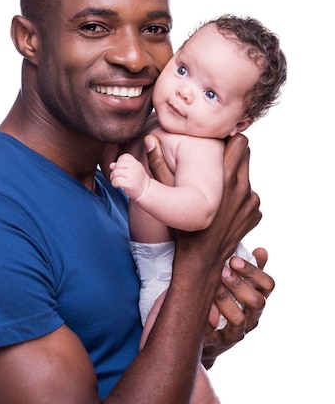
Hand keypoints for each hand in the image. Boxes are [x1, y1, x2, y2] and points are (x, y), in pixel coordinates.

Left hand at [109, 153, 149, 199]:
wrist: (146, 190)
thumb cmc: (138, 180)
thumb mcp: (132, 169)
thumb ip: (122, 165)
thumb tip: (111, 165)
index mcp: (135, 163)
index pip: (123, 157)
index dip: (119, 163)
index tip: (121, 169)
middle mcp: (134, 168)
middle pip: (117, 165)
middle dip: (114, 171)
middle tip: (117, 176)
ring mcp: (131, 175)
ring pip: (115, 173)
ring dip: (113, 178)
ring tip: (117, 181)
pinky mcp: (128, 184)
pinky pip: (116, 181)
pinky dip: (114, 183)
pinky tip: (118, 185)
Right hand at [147, 133, 269, 367]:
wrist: (202, 265)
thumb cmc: (184, 231)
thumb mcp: (169, 197)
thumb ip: (158, 167)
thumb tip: (148, 141)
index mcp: (227, 181)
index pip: (240, 144)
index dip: (231, 138)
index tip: (222, 138)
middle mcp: (244, 190)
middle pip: (246, 157)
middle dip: (232, 156)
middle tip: (216, 160)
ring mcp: (252, 205)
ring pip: (247, 179)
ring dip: (235, 180)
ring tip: (217, 189)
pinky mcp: (254, 216)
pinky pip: (249, 199)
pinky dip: (239, 200)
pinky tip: (223, 208)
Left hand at [202, 248, 274, 368]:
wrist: (202, 334)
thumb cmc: (221, 301)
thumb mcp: (234, 283)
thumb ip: (248, 268)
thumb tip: (262, 251)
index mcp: (257, 298)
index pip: (267, 285)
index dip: (254, 271)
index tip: (234, 259)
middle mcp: (252, 316)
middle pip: (257, 302)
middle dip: (238, 284)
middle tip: (221, 270)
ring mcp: (238, 331)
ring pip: (240, 318)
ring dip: (225, 300)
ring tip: (211, 287)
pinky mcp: (221, 343)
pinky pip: (219, 334)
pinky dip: (211, 319)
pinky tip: (202, 307)